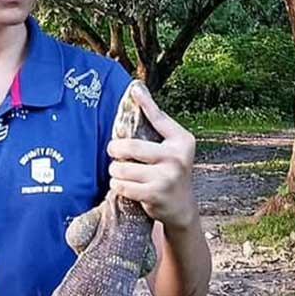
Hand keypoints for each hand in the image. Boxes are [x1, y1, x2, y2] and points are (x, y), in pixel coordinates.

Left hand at [106, 85, 197, 230]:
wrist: (181, 207)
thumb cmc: (169, 171)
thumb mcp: (170, 148)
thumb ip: (155, 127)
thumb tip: (136, 91)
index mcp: (182, 141)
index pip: (158, 118)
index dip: (145, 102)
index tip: (133, 88)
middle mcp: (177, 157)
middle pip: (130, 146)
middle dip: (115, 149)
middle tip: (113, 151)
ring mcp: (167, 177)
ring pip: (122, 168)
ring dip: (115, 171)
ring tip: (120, 172)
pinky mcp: (155, 194)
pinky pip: (122, 185)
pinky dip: (118, 185)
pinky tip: (124, 185)